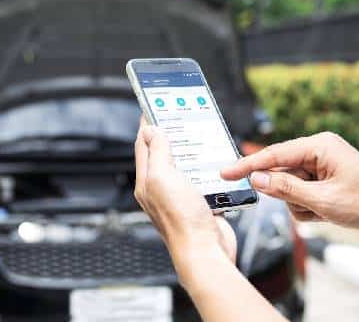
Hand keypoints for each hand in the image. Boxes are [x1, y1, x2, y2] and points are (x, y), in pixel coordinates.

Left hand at [134, 118, 236, 280]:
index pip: (143, 146)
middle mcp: (162, 189)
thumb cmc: (182, 220)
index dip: (148, 125)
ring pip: (185, 166)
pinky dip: (208, 168)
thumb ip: (157, 153)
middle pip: (164, 154)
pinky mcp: (200, 202)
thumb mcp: (163, 177)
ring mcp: (181, 196)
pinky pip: (203, 179)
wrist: (205, 251)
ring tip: (198, 135)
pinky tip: (215, 161)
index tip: (153, 107)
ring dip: (192, 151)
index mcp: (147, 181)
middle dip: (171, 135)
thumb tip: (151, 130)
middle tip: (179, 117)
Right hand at [221, 132, 358, 230]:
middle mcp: (318, 149)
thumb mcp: (323, 200)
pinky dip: (310, 206)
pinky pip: (302, 192)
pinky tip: (328, 211)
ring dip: (302, 205)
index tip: (225, 172)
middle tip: (312, 207)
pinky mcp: (324, 176)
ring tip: (326, 211)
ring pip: (290, 186)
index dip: (247, 166)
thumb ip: (285, 189)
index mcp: (319, 146)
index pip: (273, 155)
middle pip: (281, 173)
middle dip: (290, 195)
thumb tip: (256, 179)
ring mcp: (322, 163)